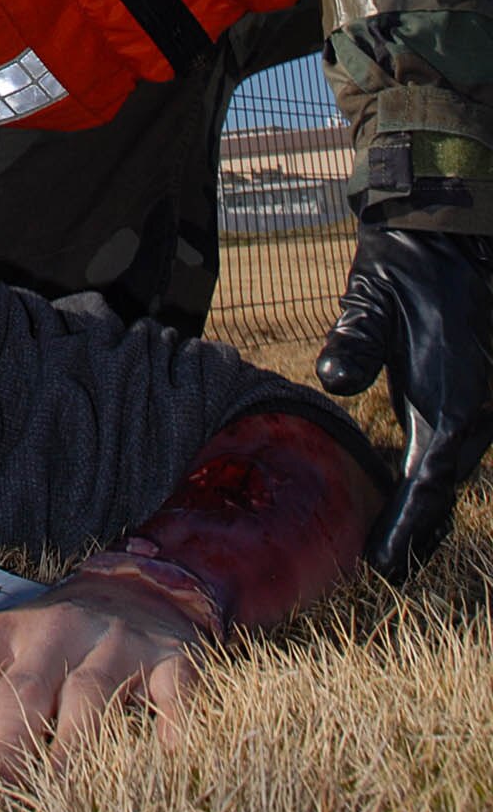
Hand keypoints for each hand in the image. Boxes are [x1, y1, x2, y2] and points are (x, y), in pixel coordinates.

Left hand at [0, 577, 204, 786]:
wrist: (139, 582)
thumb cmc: (51, 639)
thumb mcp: (1, 651)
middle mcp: (52, 634)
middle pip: (20, 699)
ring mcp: (113, 645)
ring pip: (89, 700)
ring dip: (73, 752)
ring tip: (60, 809)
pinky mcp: (171, 660)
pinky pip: (173, 695)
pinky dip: (172, 727)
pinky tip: (169, 761)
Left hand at [316, 226, 492, 580]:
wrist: (453, 239)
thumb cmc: (406, 271)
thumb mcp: (372, 301)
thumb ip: (354, 343)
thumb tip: (333, 380)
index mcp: (450, 408)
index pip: (427, 488)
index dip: (404, 530)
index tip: (381, 567)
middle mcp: (473, 417)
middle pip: (443, 492)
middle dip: (416, 534)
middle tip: (386, 572)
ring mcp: (481, 407)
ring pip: (453, 474)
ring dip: (427, 510)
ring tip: (399, 550)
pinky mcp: (476, 394)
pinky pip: (456, 451)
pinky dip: (437, 479)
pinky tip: (413, 492)